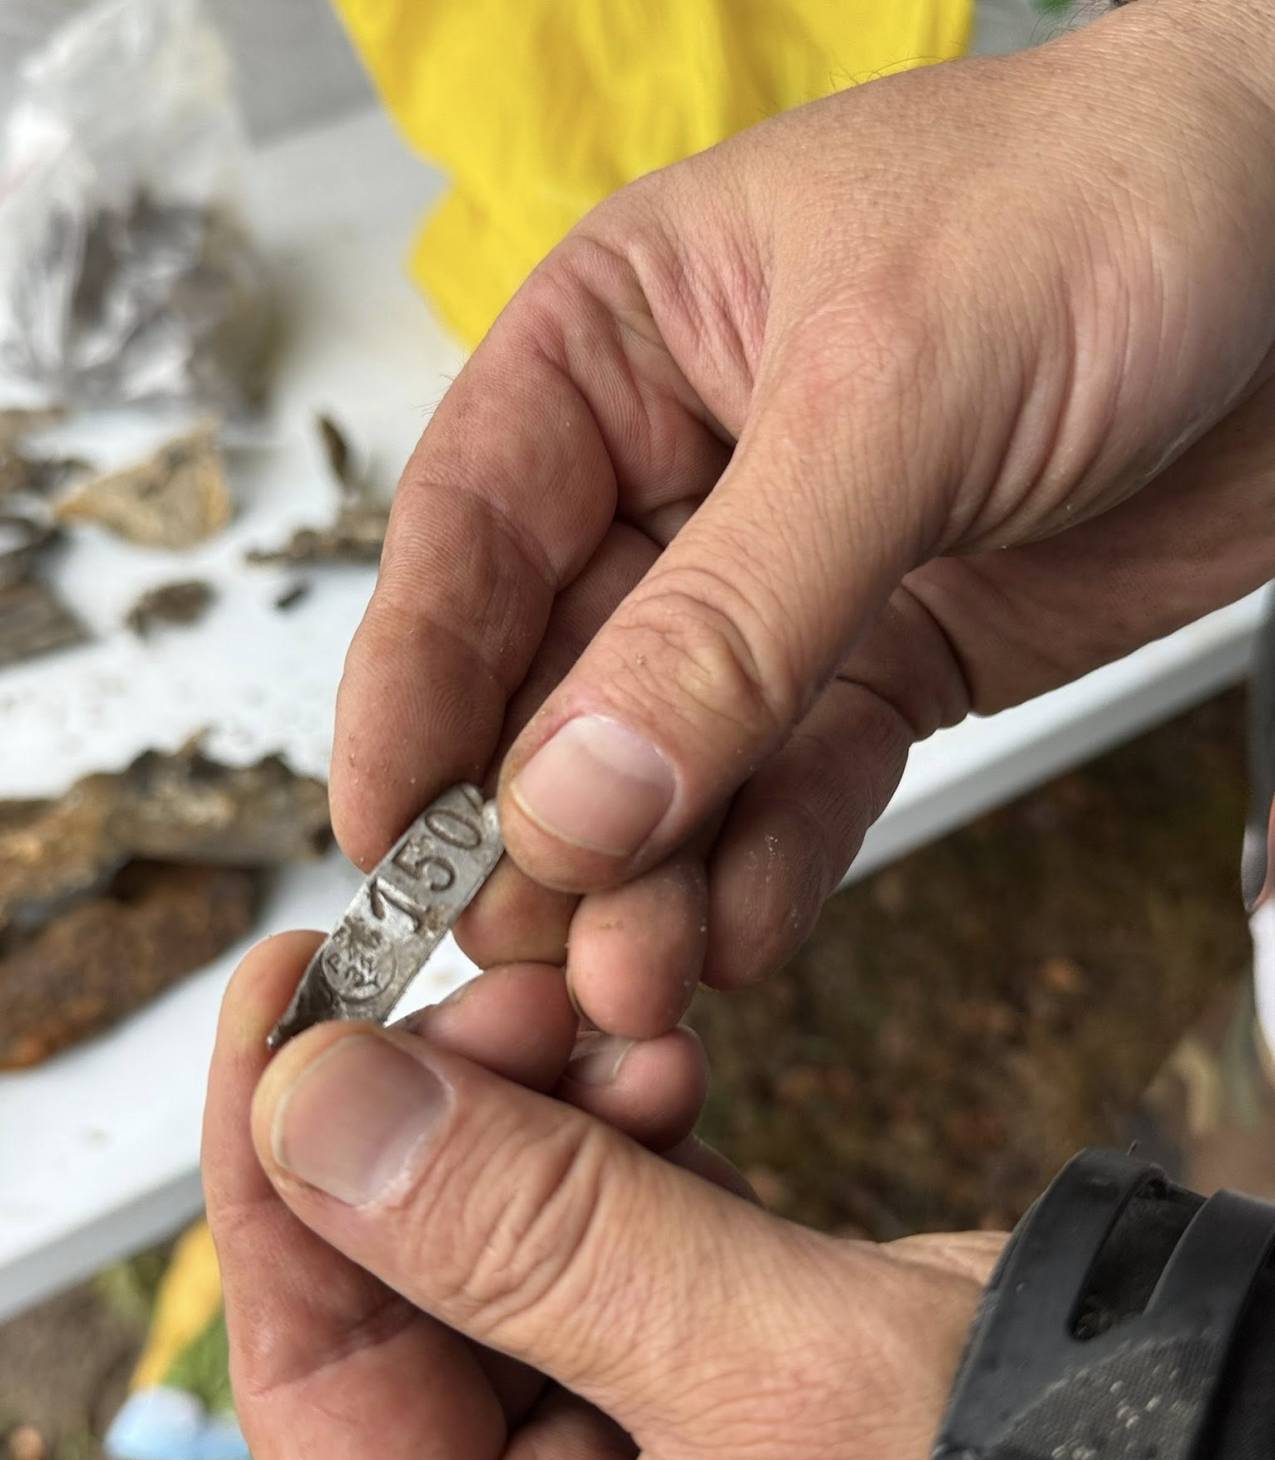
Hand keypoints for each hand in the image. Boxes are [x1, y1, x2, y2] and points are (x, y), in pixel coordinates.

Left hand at [204, 936, 1000, 1459]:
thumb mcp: (784, 1402)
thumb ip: (545, 1249)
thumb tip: (322, 1110)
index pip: (324, 1392)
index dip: (281, 1185)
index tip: (278, 1013)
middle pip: (407, 1296)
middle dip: (442, 1119)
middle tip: (497, 992)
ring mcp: (633, 1452)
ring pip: (510, 1235)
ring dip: (546, 1104)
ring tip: (619, 1027)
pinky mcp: (712, 1361)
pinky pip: (613, 1220)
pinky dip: (627, 1124)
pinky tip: (660, 1061)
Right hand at [333, 0, 1274, 1036]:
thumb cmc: (1106, 209)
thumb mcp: (892, 393)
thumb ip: (733, 612)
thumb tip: (574, 792)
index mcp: (617, 347)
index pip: (462, 541)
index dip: (410, 698)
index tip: (381, 839)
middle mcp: (676, 474)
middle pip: (553, 676)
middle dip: (537, 821)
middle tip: (529, 945)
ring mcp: (779, 584)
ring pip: (671, 759)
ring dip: (648, 876)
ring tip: (638, 974)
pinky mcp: (884, 664)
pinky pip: (799, 785)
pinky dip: (767, 867)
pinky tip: (738, 933)